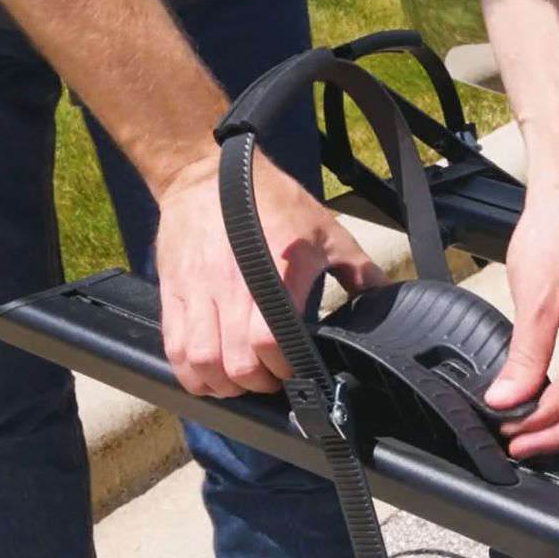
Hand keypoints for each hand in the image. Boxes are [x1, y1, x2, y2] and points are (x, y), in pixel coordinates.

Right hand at [155, 150, 387, 396]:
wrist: (208, 173)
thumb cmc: (271, 200)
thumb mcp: (325, 229)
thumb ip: (358, 268)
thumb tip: (385, 296)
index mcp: (278, 271)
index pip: (273, 341)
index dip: (286, 368)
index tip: (297, 371)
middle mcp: (234, 285)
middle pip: (236, 363)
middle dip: (258, 384)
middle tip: (270, 379)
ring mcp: (198, 290)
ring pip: (202, 361)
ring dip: (223, 384)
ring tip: (240, 381)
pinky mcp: (173, 292)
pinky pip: (173, 348)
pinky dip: (190, 373)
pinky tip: (208, 374)